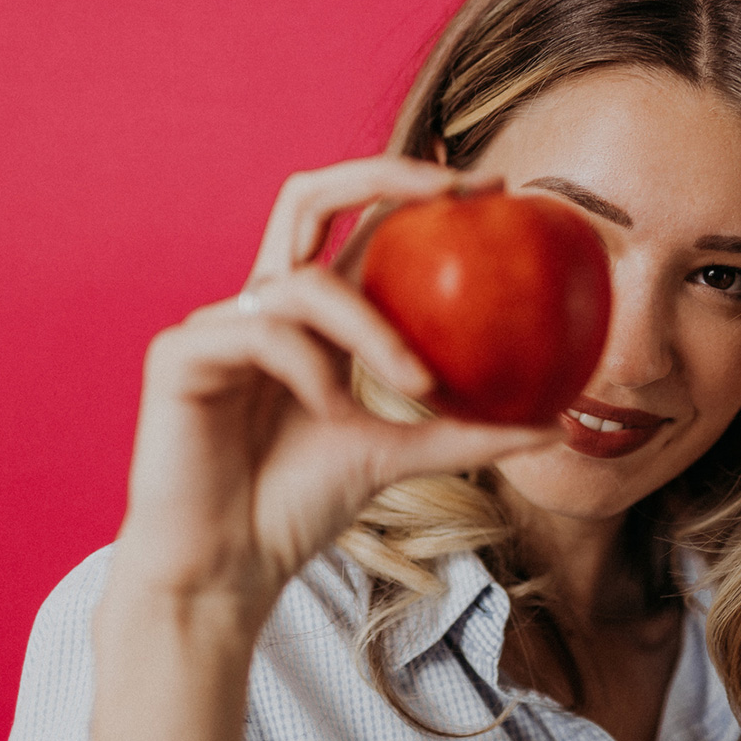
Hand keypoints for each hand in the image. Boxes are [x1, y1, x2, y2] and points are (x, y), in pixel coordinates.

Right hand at [109, 156, 562, 626]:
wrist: (226, 568)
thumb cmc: (296, 508)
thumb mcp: (399, 458)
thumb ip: (470, 434)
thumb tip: (560, 425)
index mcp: (309, 316)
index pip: (358, 225)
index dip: (413, 187)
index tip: (493, 188)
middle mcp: (262, 303)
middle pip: (308, 194)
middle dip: (382, 172)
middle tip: (456, 191)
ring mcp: (218, 323)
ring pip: (305, 282)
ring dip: (373, 330)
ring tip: (417, 386)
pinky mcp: (179, 353)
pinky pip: (263, 333)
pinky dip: (312, 370)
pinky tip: (334, 412)